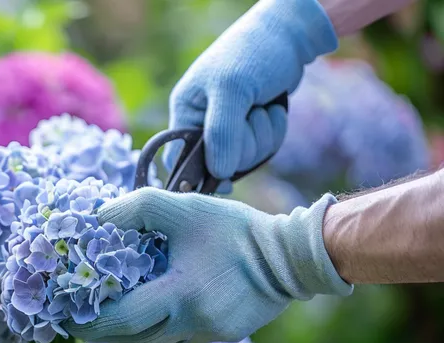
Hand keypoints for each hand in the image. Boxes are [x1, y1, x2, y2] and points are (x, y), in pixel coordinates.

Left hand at [66, 188, 351, 342]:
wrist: (294, 256)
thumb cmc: (237, 230)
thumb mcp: (187, 209)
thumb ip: (141, 208)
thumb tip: (100, 216)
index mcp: (181, 295)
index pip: (123, 320)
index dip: (92, 323)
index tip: (69, 319)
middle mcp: (194, 323)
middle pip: (135, 341)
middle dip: (106, 334)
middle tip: (82, 321)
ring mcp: (211, 334)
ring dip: (134, 335)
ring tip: (115, 318)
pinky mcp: (225, 335)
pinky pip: (182, 342)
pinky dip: (164, 332)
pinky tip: (159, 313)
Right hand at [167, 0, 337, 179]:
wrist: (290, 35)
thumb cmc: (253, 54)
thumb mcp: (232, 90)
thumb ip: (221, 133)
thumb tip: (218, 174)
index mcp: (186, 111)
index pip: (178, 158)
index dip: (198, 174)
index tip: (224, 180)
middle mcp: (203, 123)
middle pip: (219, 163)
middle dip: (245, 143)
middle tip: (254, 114)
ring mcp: (228, 128)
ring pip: (245, 159)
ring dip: (263, 136)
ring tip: (265, 107)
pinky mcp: (250, 129)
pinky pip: (262, 150)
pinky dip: (273, 132)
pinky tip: (273, 110)